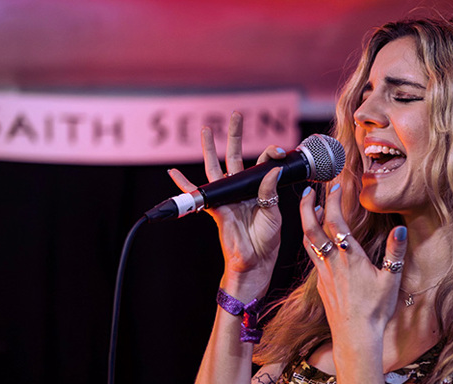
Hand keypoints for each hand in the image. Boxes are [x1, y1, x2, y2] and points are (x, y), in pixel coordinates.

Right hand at [169, 112, 284, 297]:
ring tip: (207, 129)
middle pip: (235, 157)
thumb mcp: (273, 212)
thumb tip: (272, 168)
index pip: (263, 163)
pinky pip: (197, 194)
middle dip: (235, 136)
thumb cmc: (266, 239)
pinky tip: (173, 173)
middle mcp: (241, 189)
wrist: (256, 261)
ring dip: (210, 149)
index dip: (271, 154)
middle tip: (235, 115)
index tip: (279, 150)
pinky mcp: (215, 208)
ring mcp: (227, 197)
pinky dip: (183, 184)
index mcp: (258, 188)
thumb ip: (270, 190)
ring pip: (215, 168)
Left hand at [299, 183, 407, 336]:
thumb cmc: (375, 310)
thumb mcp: (391, 280)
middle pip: (312, 228)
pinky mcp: (320, 284)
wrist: (355, 336)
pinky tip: (318, 239)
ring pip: (309, 242)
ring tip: (311, 208)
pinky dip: (312, 241)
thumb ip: (395, 253)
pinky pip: (312, 256)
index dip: (333, 201)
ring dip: (307, 222)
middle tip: (308, 190)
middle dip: (308, 206)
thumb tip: (400, 229)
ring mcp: (323, 273)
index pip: (336, 222)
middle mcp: (332, 263)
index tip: (334, 186)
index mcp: (350, 258)